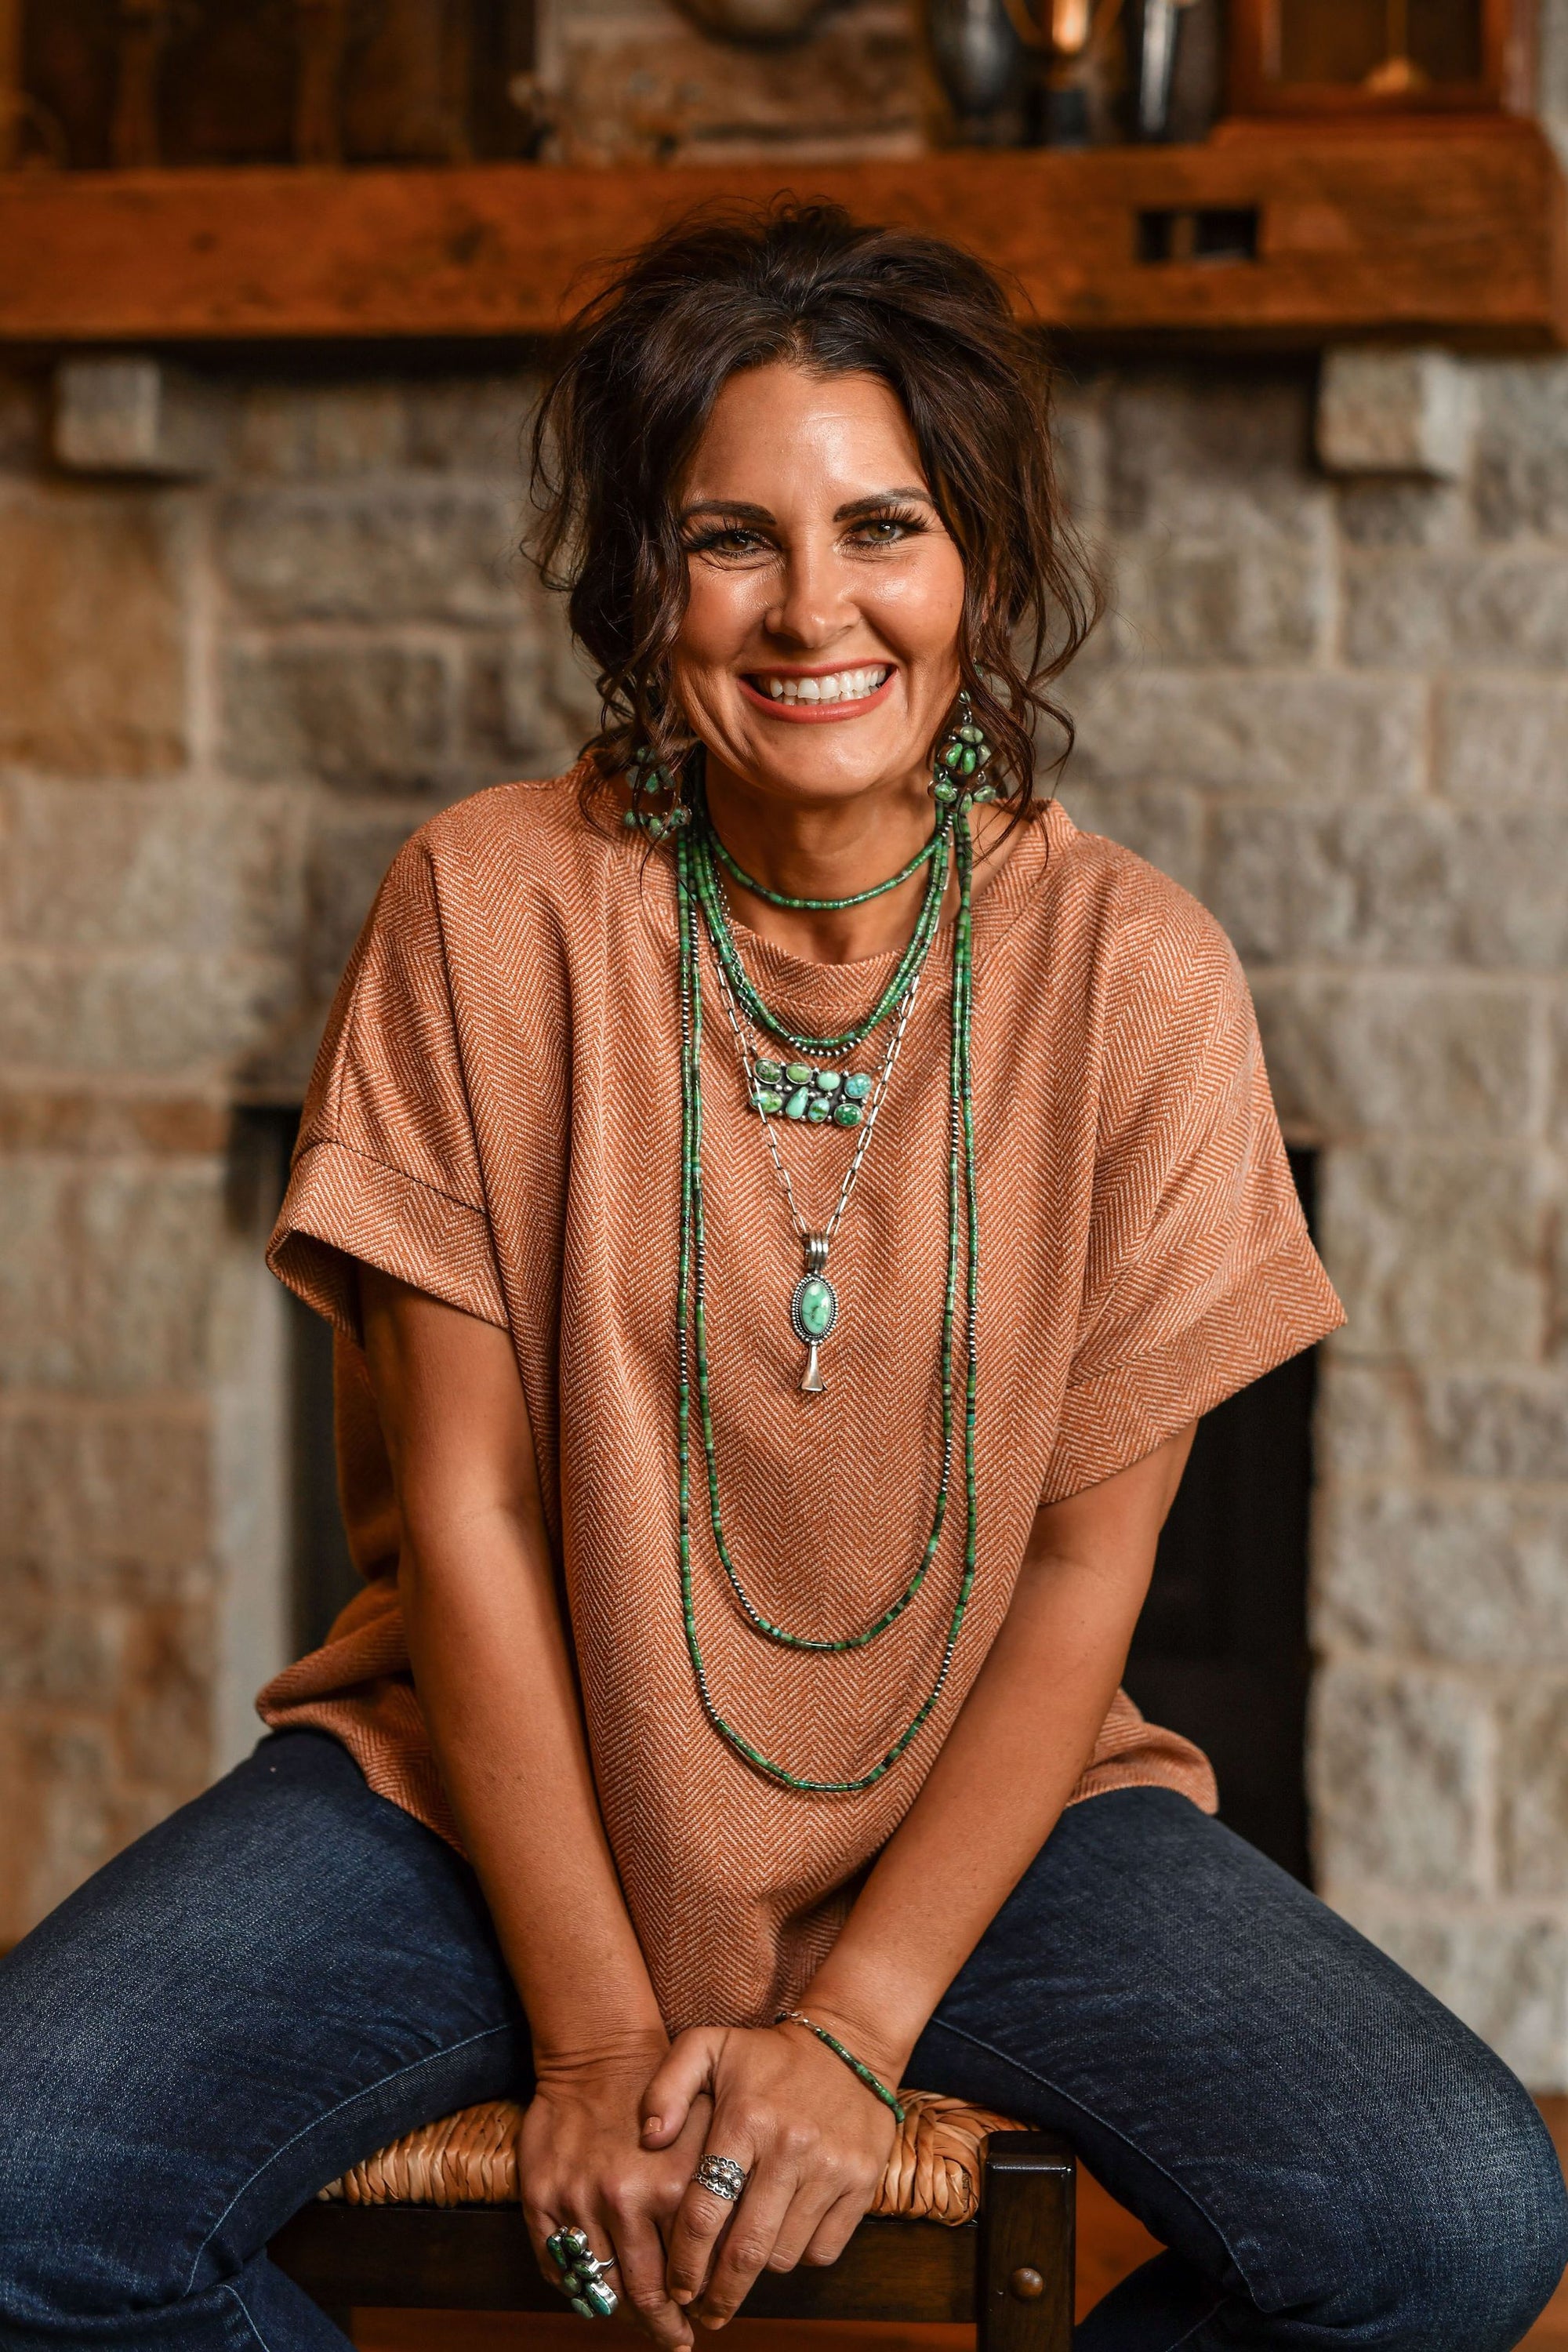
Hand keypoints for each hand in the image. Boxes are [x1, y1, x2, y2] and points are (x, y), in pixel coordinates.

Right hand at [519, 2035, 712, 2347]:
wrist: (599, 2051)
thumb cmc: (662, 2090)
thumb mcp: (708, 2125)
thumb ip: (722, 2188)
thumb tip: (733, 2255)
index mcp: (674, 2187)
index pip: (689, 2271)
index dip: (697, 2301)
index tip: (706, 2316)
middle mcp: (626, 2200)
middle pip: (645, 2292)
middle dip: (664, 2325)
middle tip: (677, 2340)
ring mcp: (578, 2201)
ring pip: (602, 2287)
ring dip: (624, 2315)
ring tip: (643, 2325)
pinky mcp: (541, 2198)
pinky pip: (558, 2267)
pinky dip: (578, 2289)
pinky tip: (598, 2295)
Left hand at [641, 2017, 898, 2327]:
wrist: (849, 2044)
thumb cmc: (765, 2056)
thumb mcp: (707, 2047)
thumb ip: (665, 2088)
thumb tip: (647, 2140)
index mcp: (745, 2119)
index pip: (704, 2213)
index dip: (685, 2263)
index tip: (676, 2289)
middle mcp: (790, 2147)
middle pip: (745, 2250)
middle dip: (719, 2295)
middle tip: (704, 2313)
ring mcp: (831, 2168)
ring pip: (784, 2255)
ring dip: (759, 2271)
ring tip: (742, 2265)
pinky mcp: (862, 2183)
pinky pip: (823, 2249)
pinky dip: (800, 2255)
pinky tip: (783, 2238)